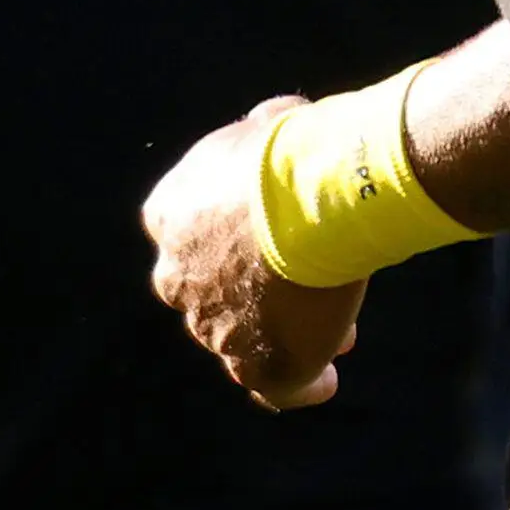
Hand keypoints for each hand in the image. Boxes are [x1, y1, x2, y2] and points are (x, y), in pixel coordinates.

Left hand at [144, 97, 365, 410]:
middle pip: (216, 292)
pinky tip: (323, 381)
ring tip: (339, 329)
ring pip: (246, 339)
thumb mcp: (271, 125)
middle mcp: (177, 275)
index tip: (278, 236)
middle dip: (260, 292)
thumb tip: (275, 123)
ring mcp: (213, 325)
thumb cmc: (298, 150)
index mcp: (169, 214)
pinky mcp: (257, 361)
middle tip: (306, 290)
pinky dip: (301, 385)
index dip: (239, 236)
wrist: (313, 194)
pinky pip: (276, 387)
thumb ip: (266, 134)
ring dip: (287, 333)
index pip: (195, 233)